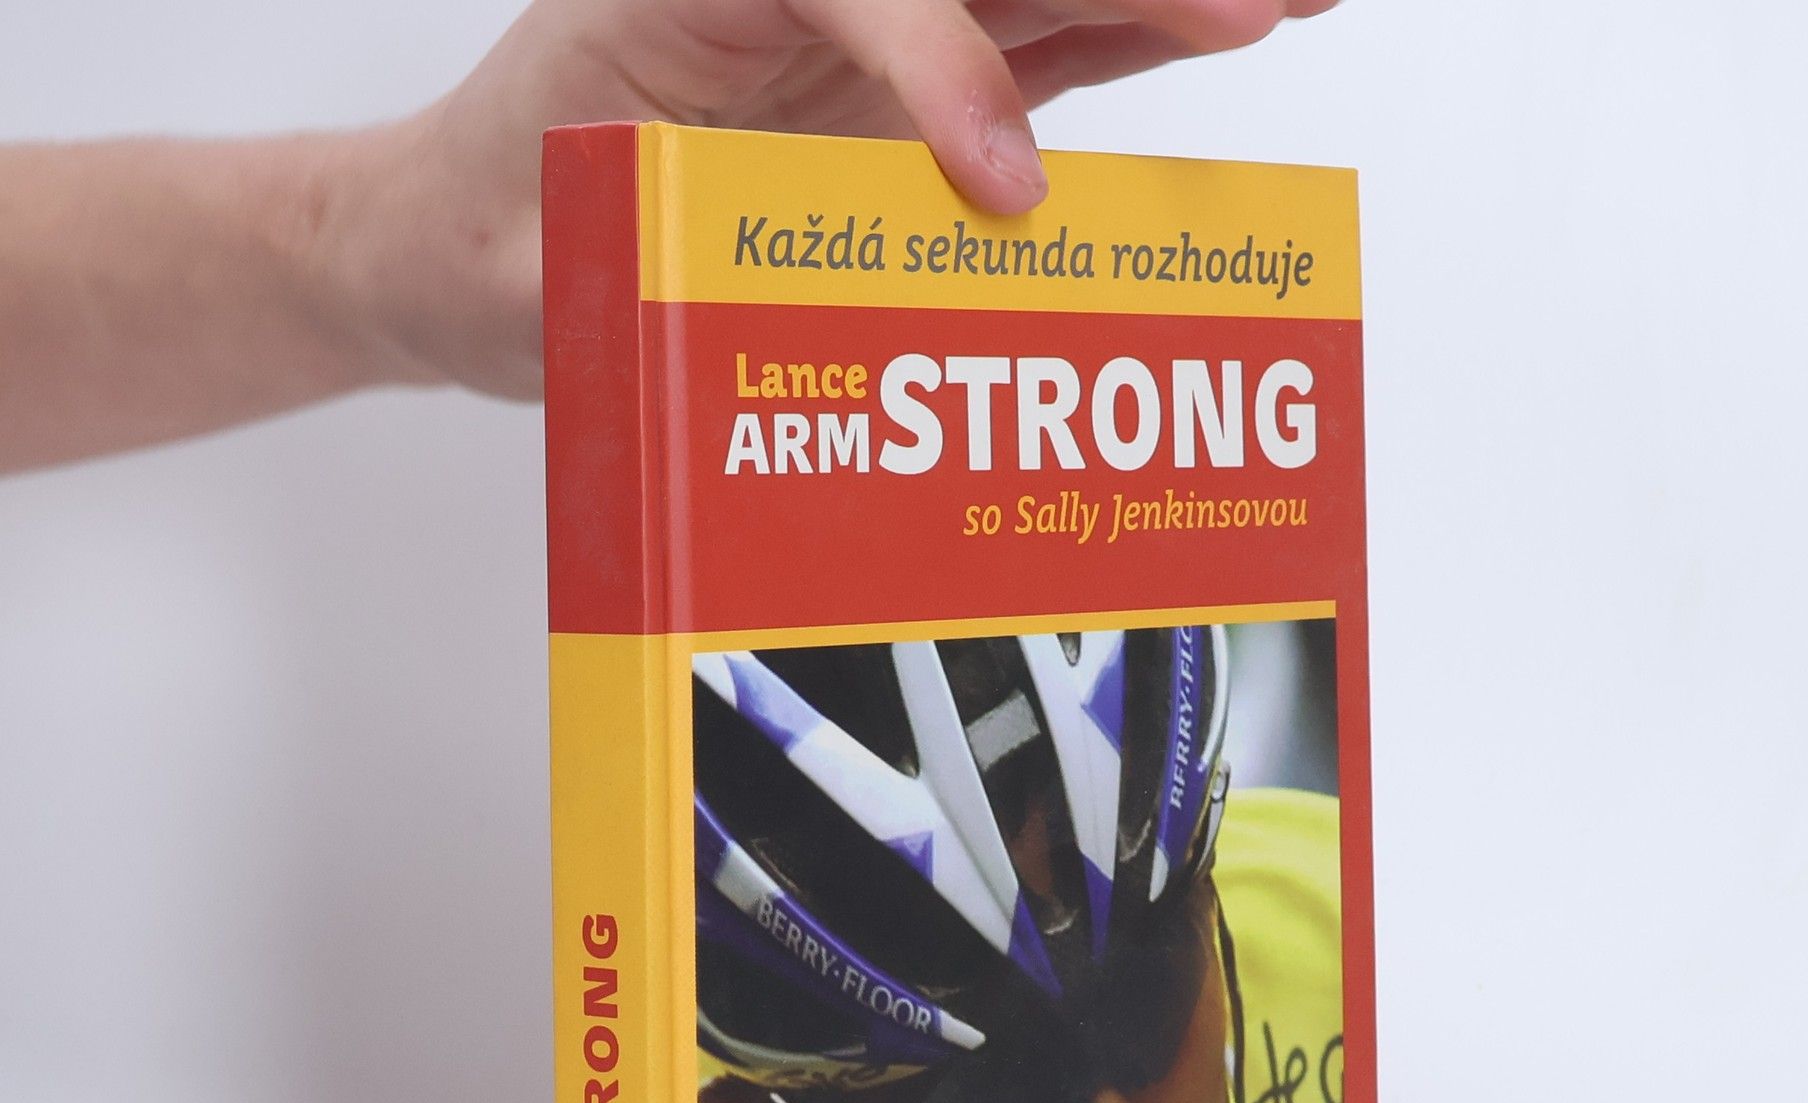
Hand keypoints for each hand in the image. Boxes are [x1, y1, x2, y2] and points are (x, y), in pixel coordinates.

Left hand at [333, 0, 1341, 397]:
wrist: (466, 237)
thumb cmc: (492, 236)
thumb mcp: (537, 270)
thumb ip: (639, 266)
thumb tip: (760, 310)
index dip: (937, 72)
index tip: (1002, 187)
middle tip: (1254, 0)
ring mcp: (854, 32)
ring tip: (1284, 2)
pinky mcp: (894, 85)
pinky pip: (1031, 51)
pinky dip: (1125, 43)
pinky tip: (1215, 33)